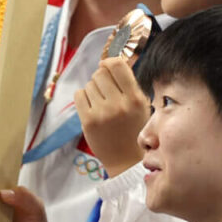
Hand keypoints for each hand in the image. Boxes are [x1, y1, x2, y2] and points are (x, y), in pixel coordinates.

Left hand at [76, 58, 148, 177]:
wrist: (126, 159)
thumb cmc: (134, 130)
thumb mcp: (142, 106)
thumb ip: (129, 85)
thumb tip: (110, 63)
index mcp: (135, 98)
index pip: (117, 66)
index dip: (109, 62)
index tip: (107, 66)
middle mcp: (118, 104)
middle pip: (100, 73)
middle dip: (101, 78)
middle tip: (106, 90)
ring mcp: (101, 113)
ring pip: (89, 84)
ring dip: (93, 89)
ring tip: (101, 102)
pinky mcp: (88, 121)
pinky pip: (79, 95)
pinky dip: (83, 97)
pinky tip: (92, 106)